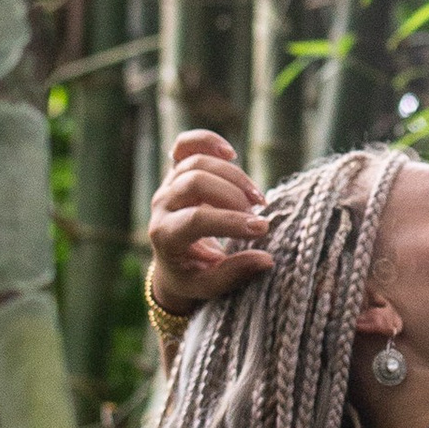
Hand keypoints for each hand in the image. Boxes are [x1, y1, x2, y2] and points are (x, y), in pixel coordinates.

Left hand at [145, 131, 272, 317]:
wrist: (174, 264)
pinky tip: (230, 154)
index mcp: (164, 235)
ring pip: (196, 162)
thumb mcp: (208, 286)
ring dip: (233, 175)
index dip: (231, 222)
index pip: (196, 220)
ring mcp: (167, 185)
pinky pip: (185, 145)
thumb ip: (234, 273)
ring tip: (256, 197)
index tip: (262, 229)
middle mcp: (162, 206)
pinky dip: (207, 142)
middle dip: (232, 195)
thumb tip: (266, 259)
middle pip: (195, 182)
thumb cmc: (192, 276)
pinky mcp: (176, 171)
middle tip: (258, 213)